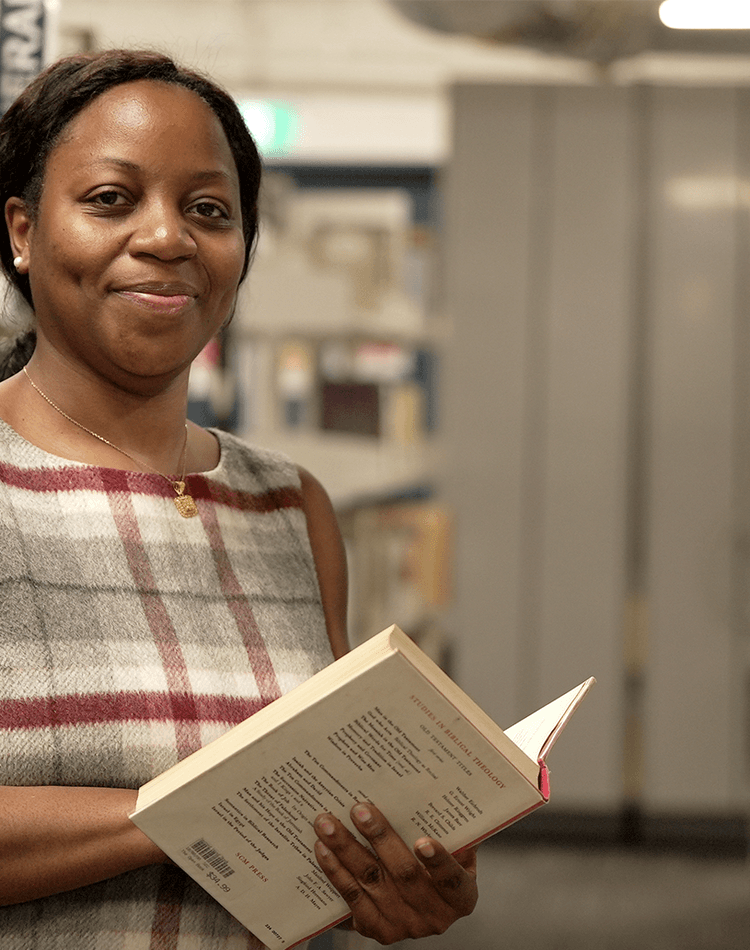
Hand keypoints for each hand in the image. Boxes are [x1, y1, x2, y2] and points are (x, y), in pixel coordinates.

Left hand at [313, 803, 477, 943]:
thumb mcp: (458, 852)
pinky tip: (323, 849)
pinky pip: (352, 899)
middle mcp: (434, 916)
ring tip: (328, 824)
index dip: (438, 861)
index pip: (452, 880)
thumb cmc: (444, 866)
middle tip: (359, 809)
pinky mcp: (376, 929)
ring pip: (371, 883)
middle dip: (379, 839)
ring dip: (346, 850)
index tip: (422, 840)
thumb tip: (436, 793)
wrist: (425, 905)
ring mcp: (404, 926)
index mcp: (461, 897)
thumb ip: (453, 832)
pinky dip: (335, 872)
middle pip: (403, 874)